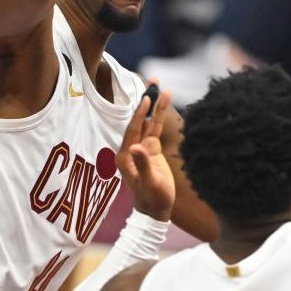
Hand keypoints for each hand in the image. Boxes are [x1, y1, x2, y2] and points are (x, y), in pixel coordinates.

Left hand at [116, 84, 175, 221]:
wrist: (155, 210)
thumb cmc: (151, 198)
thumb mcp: (148, 182)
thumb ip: (142, 164)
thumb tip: (137, 147)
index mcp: (125, 155)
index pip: (133, 129)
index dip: (141, 113)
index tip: (147, 98)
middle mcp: (131, 148)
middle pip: (140, 120)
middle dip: (146, 101)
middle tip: (153, 80)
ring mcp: (142, 148)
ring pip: (149, 122)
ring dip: (155, 106)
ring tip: (163, 88)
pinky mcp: (151, 150)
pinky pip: (156, 129)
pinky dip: (160, 116)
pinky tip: (165, 103)